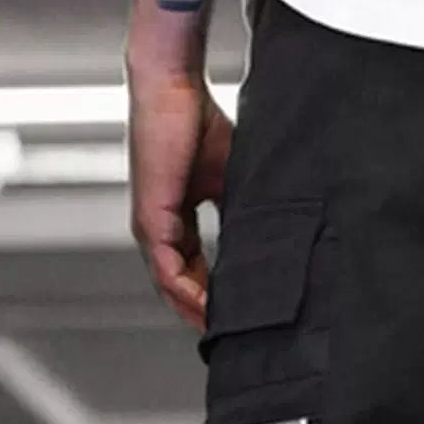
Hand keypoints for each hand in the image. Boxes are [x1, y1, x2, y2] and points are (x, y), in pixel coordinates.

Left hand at [129, 72, 232, 331]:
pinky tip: (212, 311)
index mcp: (174, 218)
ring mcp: (151, 226)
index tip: (239, 316)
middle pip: (180, 287)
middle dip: (207, 315)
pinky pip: (169, 273)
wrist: (173, 85)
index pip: (193, 270)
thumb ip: (242, 212)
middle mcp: (157, 227)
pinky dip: (190, 295)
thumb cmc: (198, 120)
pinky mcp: (151, 220)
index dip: (215, 297)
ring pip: (172, 287)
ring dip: (198, 314)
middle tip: (236, 338)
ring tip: (227, 334)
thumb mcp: (231, 179)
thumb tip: (272, 239)